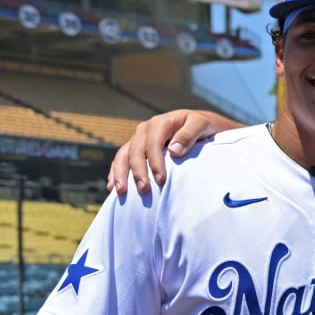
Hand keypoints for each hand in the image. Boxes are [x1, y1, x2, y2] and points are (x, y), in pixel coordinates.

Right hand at [107, 109, 227, 194]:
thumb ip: (189, 135)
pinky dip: (115, 172)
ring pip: (123, 155)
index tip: (161, 180)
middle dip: (138, 172)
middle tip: (144, 190)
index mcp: (160, 123)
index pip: (152, 144)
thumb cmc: (201, 126)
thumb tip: (173, 151)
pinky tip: (112, 186)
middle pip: (135, 151)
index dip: (155, 162)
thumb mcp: (201, 125)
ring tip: (120, 191)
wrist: (197, 125)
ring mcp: (138, 139)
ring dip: (120, 173)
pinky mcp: (135, 148)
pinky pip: (120, 159)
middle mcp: (145, 130)